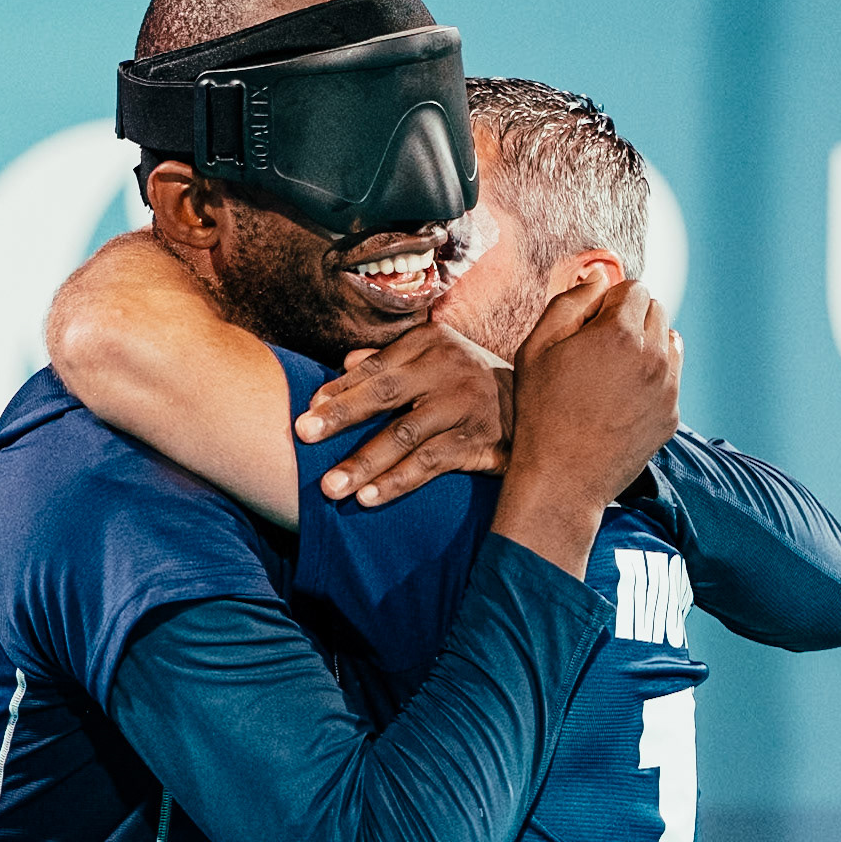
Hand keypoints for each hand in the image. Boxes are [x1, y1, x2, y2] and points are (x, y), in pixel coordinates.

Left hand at [293, 322, 511, 505]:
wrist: (538, 405)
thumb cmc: (469, 381)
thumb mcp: (434, 359)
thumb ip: (390, 362)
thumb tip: (344, 365)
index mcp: (430, 343)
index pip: (375, 368)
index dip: (338, 391)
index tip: (306, 413)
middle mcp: (447, 369)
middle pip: (385, 394)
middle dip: (341, 417)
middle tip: (302, 436)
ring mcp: (464, 405)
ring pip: (405, 435)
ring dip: (364, 463)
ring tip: (331, 487)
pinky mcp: (478, 441)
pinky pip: (431, 463)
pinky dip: (398, 481)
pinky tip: (370, 498)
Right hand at [491, 276, 682, 576]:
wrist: (563, 479)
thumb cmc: (540, 413)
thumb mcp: (537, 349)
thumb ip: (569, 303)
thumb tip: (598, 278)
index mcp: (619, 333)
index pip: (634, 288)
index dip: (608, 300)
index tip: (590, 322)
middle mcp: (653, 355)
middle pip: (656, 310)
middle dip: (630, 318)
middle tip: (599, 346)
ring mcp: (668, 387)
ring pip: (668, 341)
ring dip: (646, 344)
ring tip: (613, 370)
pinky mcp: (671, 414)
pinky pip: (671, 378)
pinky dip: (653, 377)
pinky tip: (622, 397)